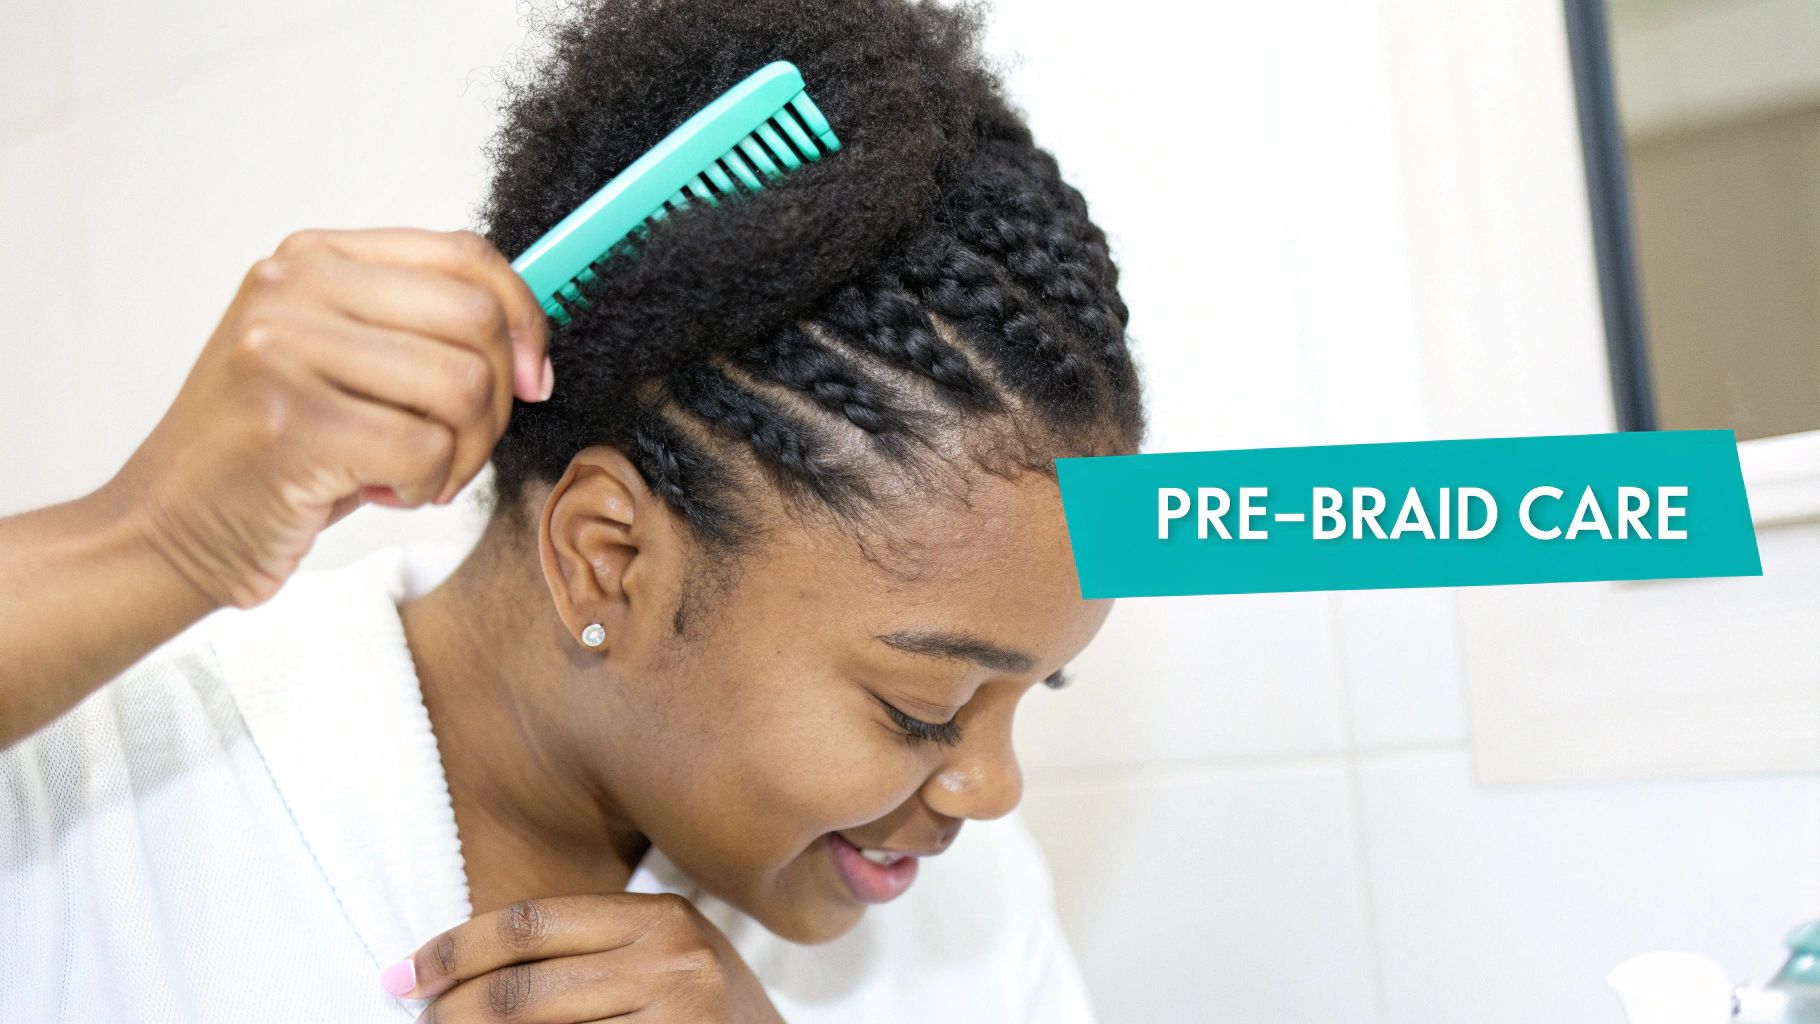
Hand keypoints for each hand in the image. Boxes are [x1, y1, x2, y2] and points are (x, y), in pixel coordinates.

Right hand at [109, 227, 551, 610]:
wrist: (169, 528)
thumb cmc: (276, 452)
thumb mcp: (346, 364)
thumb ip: (420, 329)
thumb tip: (533, 335)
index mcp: (312, 257)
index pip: (465, 254)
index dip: (524, 318)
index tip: (533, 378)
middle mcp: (292, 288)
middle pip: (477, 321)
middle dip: (496, 402)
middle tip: (458, 448)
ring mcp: (282, 350)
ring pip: (464, 386)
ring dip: (462, 453)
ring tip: (415, 473)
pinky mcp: (289, 423)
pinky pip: (427, 449)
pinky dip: (424, 486)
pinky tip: (378, 491)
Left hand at [384, 893, 785, 1022]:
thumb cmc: (708, 1020)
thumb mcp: (667, 961)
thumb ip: (591, 951)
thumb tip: (468, 972)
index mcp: (661, 918)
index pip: (532, 922)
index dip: (457, 949)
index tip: (406, 974)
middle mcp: (674, 961)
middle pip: (523, 988)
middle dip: (453, 1011)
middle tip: (421, 1022)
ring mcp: (679, 1018)